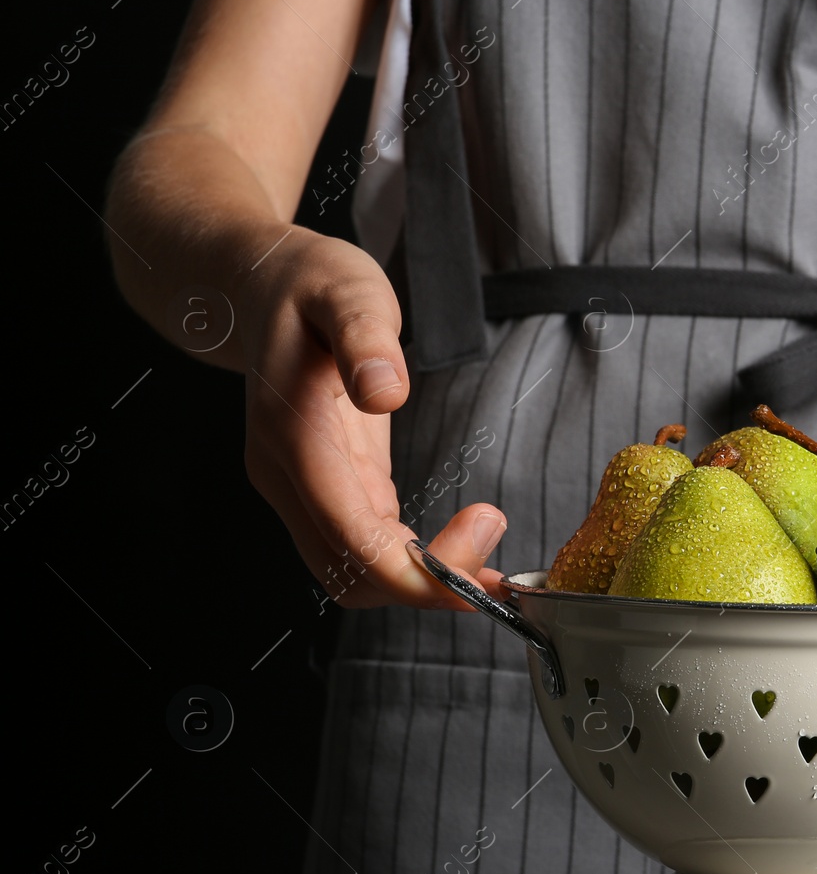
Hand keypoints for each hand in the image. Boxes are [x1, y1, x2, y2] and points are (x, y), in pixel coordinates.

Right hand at [241, 228, 504, 609]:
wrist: (261, 286)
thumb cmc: (308, 285)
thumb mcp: (345, 289)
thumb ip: (364, 335)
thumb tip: (384, 390)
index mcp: (292, 438)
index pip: (349, 538)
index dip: (413, 572)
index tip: (477, 562)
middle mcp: (288, 478)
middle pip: (351, 575)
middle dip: (425, 588)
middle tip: (499, 570)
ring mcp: (304, 489)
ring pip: (356, 575)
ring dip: (424, 585)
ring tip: (493, 572)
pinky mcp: (330, 489)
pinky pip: (368, 551)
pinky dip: (417, 565)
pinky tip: (467, 551)